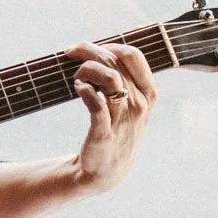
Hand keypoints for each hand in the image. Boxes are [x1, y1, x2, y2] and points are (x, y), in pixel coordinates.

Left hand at [67, 39, 155, 194]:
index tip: (88, 48)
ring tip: (75, 76)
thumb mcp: (129, 105)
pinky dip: (85, 91)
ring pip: (110, 78)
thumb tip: (105, 50)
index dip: (109, 45)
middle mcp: (139, 104)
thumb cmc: (114, 132)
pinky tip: (77, 88)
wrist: (106, 172)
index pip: (133, 56)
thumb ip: (123, 79)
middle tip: (70, 54)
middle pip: (116, 63)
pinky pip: (97, 105)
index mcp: (147, 93)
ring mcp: (123, 119)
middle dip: (89, 51)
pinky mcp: (104, 133)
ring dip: (87, 69)